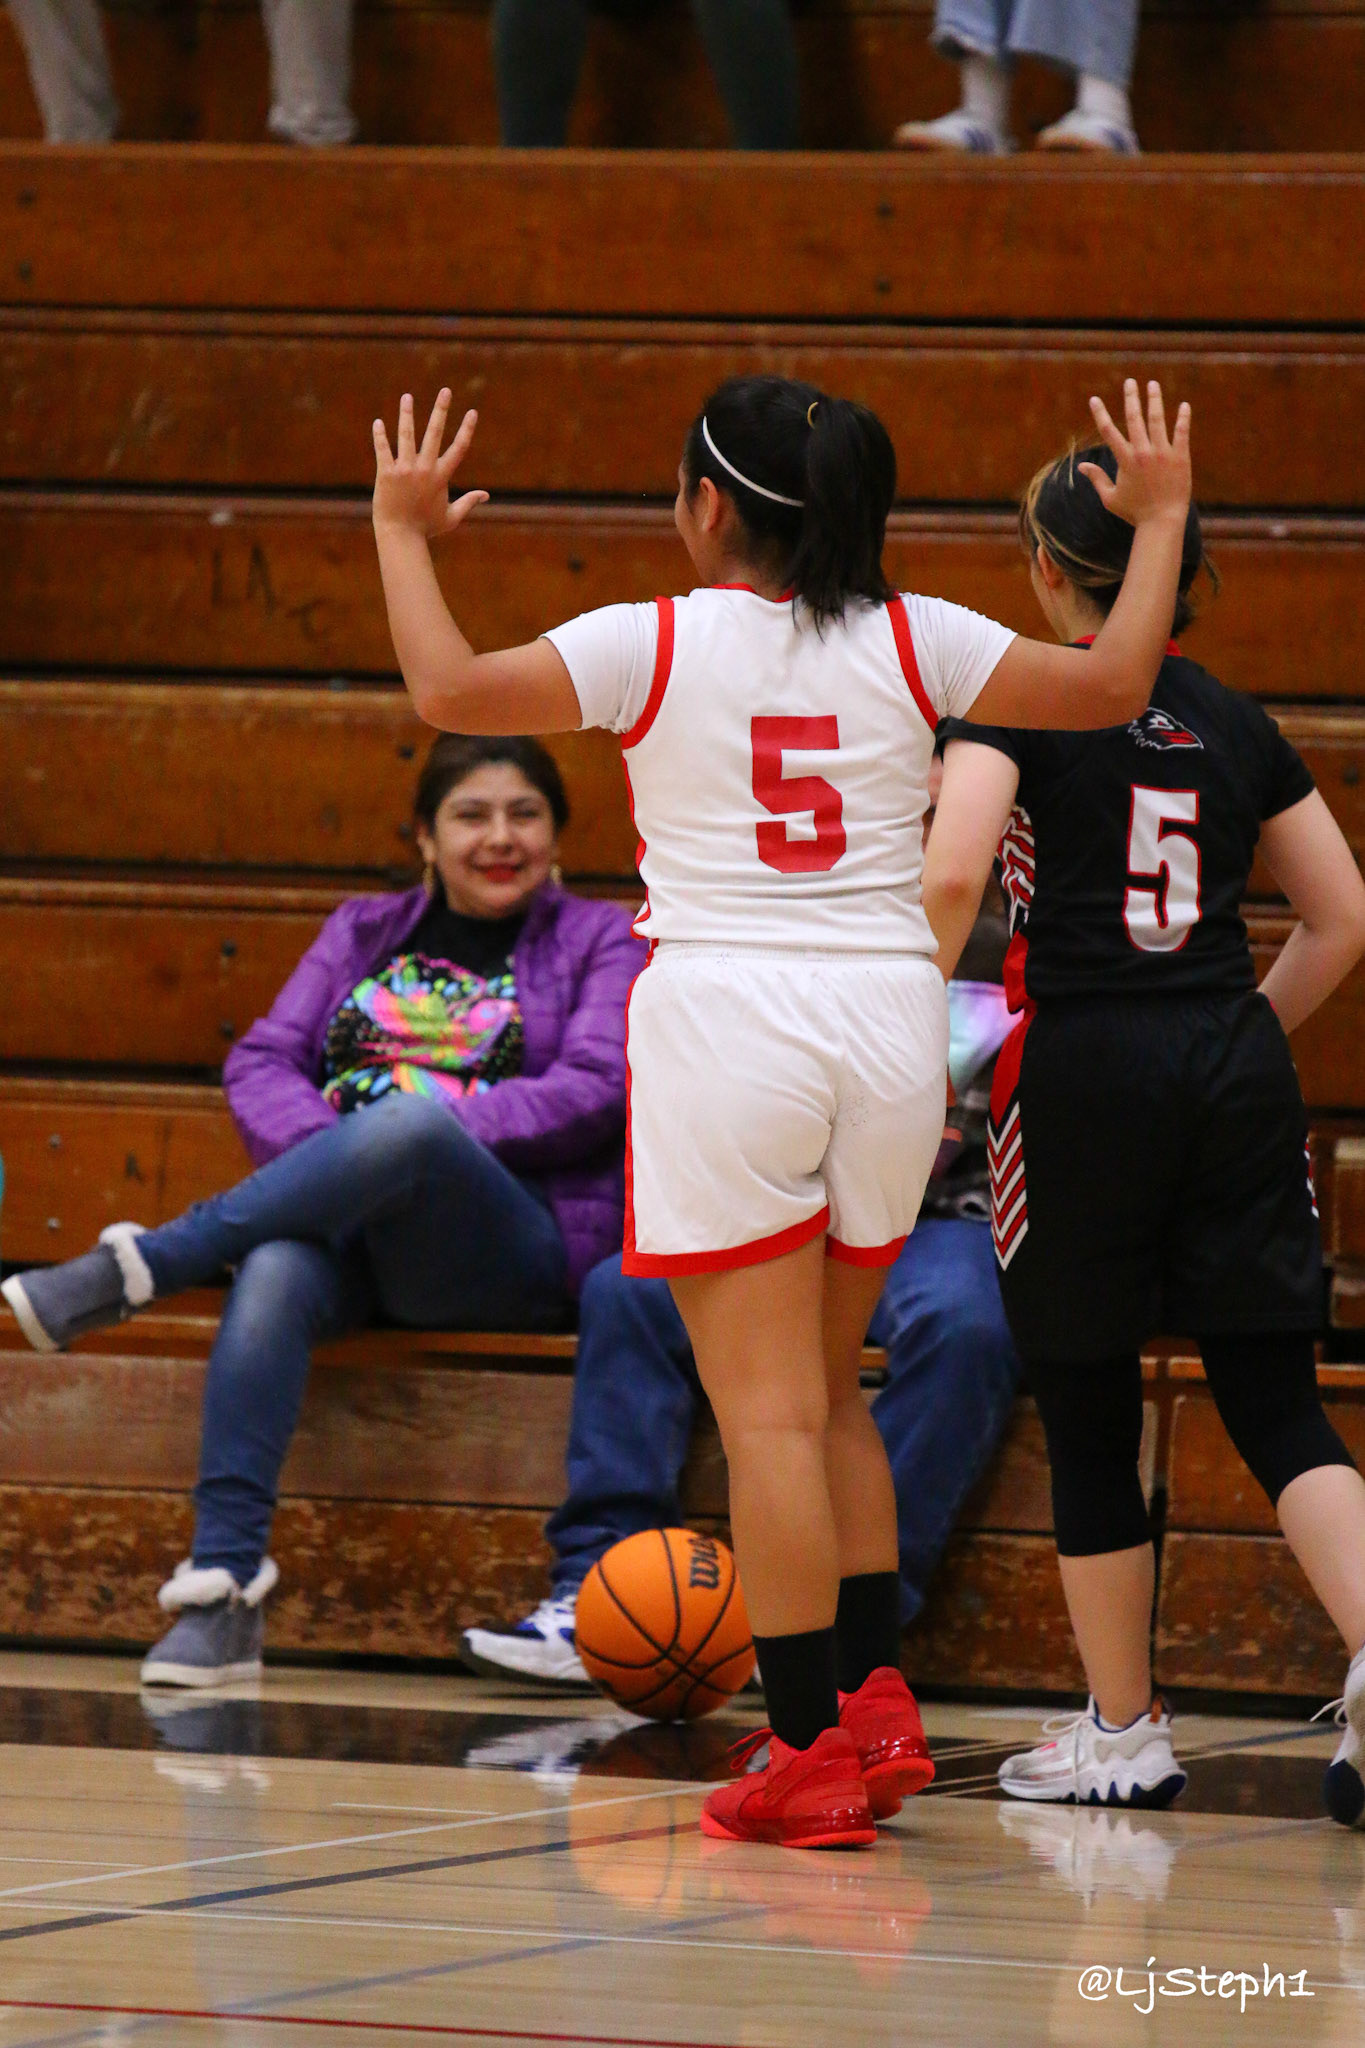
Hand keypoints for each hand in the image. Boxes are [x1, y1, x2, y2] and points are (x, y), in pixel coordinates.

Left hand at [372, 389, 489, 538]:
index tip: (472, 412)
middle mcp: (424, 469)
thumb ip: (469, 503)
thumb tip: (486, 496)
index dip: (467, 429)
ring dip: (407, 414)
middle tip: (446, 391)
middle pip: (435, 433)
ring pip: (406, 435)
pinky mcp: (386, 473)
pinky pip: (382, 449)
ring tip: (407, 397)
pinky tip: (378, 423)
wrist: (400, 537)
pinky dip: (380, 436)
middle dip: (441, 410)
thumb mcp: (451, 517)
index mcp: (441, 477)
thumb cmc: (426, 529)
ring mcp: (404, 469)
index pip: (459, 448)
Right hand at [1081, 378, 1191, 528]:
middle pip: (1134, 418)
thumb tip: (1082, 466)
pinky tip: (1183, 406)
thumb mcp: (1110, 498)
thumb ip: (1097, 479)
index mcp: (1125, 460)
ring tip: (1152, 384)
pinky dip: (1183, 418)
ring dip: (1154, 400)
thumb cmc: (1134, 513)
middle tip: (1129, 382)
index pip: (1109, 431)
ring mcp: (1163, 453)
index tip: (1094, 399)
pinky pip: (1182, 432)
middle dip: (1131, 397)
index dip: (1100, 413)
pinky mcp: (1181, 457)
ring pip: (1157, 419)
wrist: (1162, 522)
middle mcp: (1143, 452)